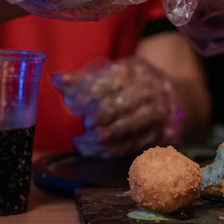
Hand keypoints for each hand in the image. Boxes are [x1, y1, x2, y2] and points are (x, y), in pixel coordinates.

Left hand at [52, 57, 183, 157]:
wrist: (169, 92)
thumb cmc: (129, 81)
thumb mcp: (108, 70)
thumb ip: (81, 77)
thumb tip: (54, 80)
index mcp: (130, 70)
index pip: (103, 84)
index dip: (83, 97)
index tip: (71, 106)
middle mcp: (145, 91)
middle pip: (114, 108)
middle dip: (92, 121)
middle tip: (80, 127)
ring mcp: (154, 114)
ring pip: (122, 131)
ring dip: (97, 141)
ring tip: (81, 143)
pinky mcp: (156, 135)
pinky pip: (129, 148)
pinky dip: (108, 152)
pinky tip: (94, 150)